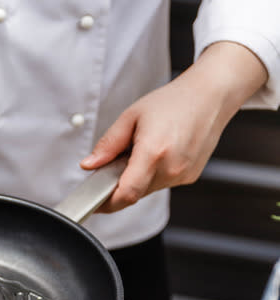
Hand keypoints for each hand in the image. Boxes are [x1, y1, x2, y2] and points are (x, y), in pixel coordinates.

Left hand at [81, 41, 268, 212]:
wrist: (210, 97)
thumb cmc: (173, 102)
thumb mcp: (131, 117)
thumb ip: (108, 145)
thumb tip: (89, 165)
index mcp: (154, 152)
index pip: (127, 193)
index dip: (107, 203)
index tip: (95, 202)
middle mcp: (172, 168)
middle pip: (135, 193)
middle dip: (119, 185)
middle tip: (114, 164)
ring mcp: (184, 174)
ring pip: (148, 190)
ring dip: (137, 179)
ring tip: (140, 151)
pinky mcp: (191, 176)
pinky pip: (162, 183)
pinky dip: (152, 175)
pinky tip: (156, 154)